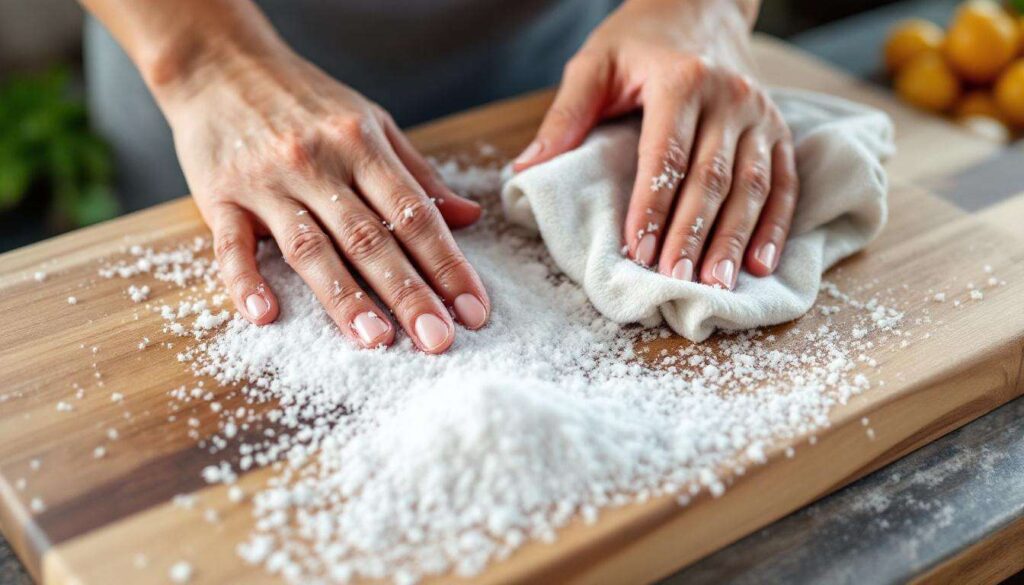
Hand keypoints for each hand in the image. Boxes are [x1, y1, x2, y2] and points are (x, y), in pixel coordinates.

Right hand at [158, 45, 489, 353]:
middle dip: (409, 293)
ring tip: (376, 339)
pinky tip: (265, 315)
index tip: (472, 309)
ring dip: (343, 297)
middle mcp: (318, 164)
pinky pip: (231, 245)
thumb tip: (469, 217)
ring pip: (310, 246)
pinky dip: (245, 281)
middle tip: (438, 339)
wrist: (221, 65)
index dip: (448, 264)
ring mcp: (267, 182)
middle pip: (370, 238)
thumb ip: (418, 175)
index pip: (415, 214)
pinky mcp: (220, 197)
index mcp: (362, 145)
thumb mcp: (371, 122)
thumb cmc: (305, 100)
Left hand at [514, 0, 797, 288]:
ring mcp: (759, 116)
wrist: (702, 4)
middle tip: (676, 281)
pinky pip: (784, 183)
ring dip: (734, 239)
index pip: (667, 156)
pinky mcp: (778, 130)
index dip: (652, 207)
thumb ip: (566, 115)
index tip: (637, 252)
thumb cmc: (640, 40)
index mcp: (682, 81)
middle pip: (712, 178)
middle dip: (692, 235)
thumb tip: (526, 168)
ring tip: (717, 285)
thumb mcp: (595, 63)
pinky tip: (760, 264)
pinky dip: (775, 226)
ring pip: (752, 186)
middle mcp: (729, 98)